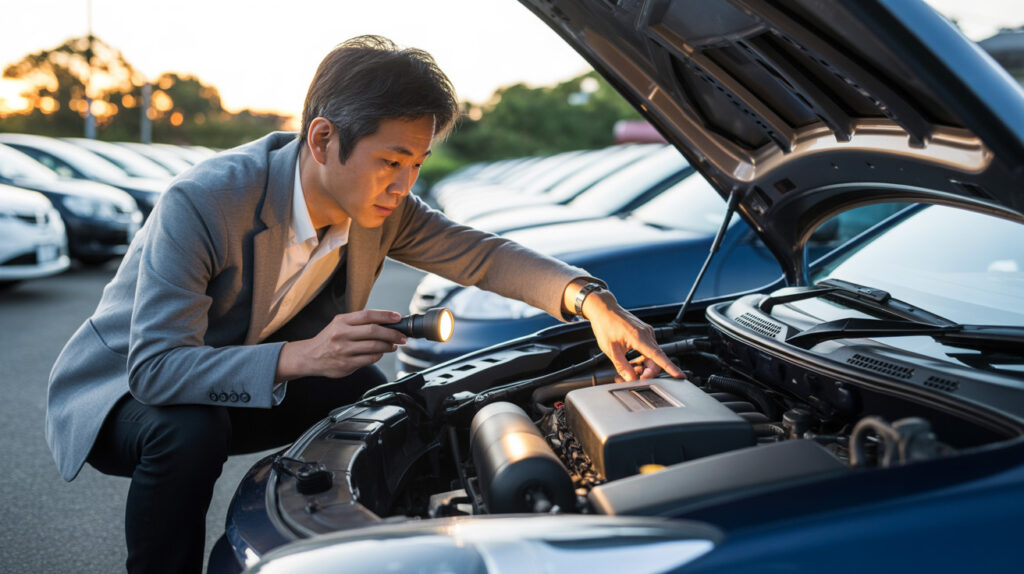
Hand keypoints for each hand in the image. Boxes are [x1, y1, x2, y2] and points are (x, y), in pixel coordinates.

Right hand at [276, 309, 407, 380]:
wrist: (309, 357)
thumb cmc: (328, 339)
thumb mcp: (339, 325)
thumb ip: (358, 323)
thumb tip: (385, 323)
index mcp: (342, 321)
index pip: (368, 315)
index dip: (385, 315)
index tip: (397, 318)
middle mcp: (342, 334)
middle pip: (374, 331)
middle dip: (392, 333)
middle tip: (402, 336)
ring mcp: (344, 350)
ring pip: (374, 346)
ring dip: (388, 346)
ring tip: (394, 345)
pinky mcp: (346, 364)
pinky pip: (369, 359)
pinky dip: (379, 355)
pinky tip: (381, 353)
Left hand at [581, 290, 685, 381]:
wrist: (604, 309)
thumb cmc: (606, 324)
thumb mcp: (610, 350)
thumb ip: (622, 366)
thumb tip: (631, 379)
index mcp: (640, 337)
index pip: (659, 356)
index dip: (670, 368)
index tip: (679, 376)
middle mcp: (647, 334)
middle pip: (656, 359)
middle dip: (648, 372)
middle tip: (635, 378)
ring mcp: (647, 333)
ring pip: (652, 356)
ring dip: (644, 366)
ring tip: (630, 370)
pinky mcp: (644, 333)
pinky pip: (648, 350)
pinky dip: (642, 359)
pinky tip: (632, 362)